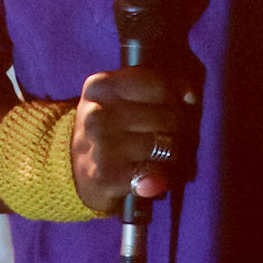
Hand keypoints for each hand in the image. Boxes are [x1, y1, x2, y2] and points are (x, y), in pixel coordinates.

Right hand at [71, 65, 193, 212]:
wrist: (71, 170)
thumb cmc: (108, 130)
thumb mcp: (120, 99)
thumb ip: (157, 90)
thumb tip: (190, 97)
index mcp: (101, 86)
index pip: (159, 84)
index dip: (176, 97)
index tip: (178, 106)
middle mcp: (98, 112)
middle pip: (168, 116)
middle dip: (178, 130)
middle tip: (170, 138)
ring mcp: (101, 144)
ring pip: (166, 145)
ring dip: (173, 156)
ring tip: (162, 158)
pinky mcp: (106, 175)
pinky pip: (155, 174)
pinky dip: (162, 178)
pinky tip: (152, 178)